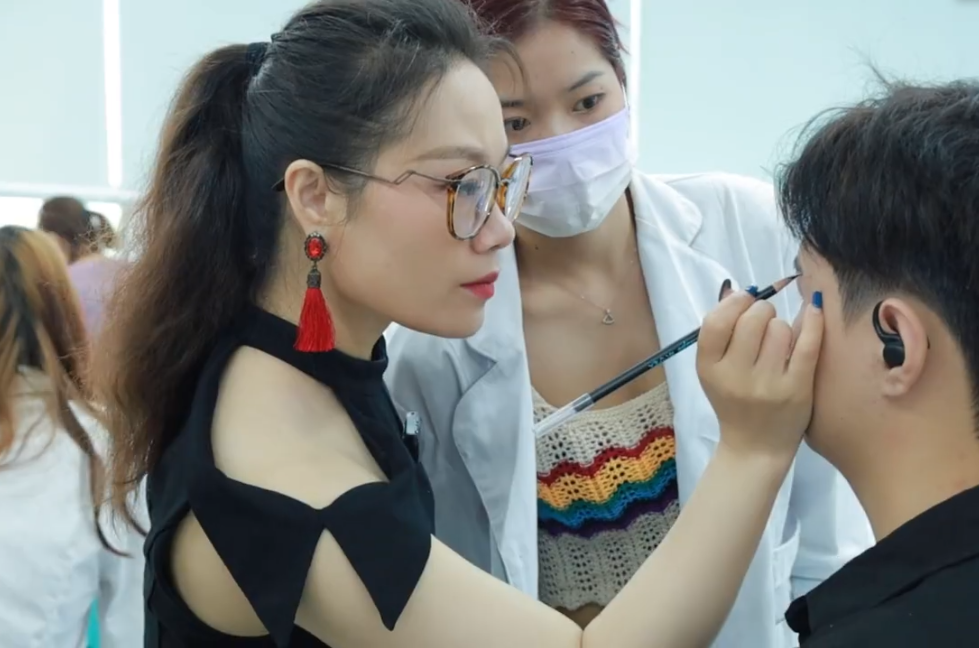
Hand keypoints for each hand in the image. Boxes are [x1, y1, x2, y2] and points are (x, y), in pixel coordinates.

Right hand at [696, 285, 822, 460]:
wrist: (755, 447)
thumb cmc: (734, 401)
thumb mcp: (715, 370)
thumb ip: (721, 331)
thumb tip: (736, 290)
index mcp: (708, 368)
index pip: (717, 321)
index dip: (735, 303)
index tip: (746, 302)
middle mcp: (734, 377)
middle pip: (752, 319)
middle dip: (762, 311)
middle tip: (765, 322)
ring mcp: (766, 384)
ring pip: (780, 329)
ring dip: (782, 327)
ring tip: (779, 343)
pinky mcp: (796, 390)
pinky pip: (807, 344)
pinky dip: (812, 321)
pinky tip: (813, 310)